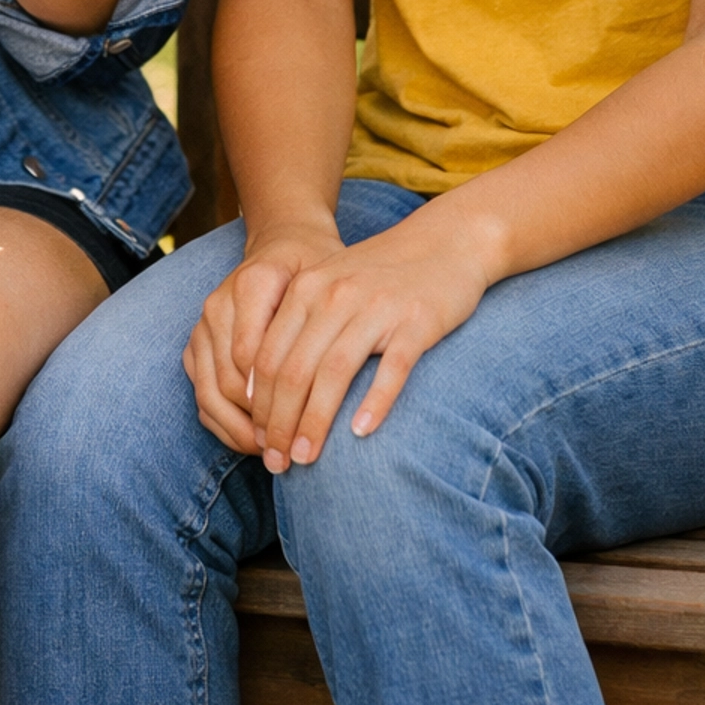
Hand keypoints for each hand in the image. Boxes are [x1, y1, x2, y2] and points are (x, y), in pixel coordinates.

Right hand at [183, 220, 343, 453]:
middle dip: (257, 424)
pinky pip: (201, 393)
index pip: (254, 358)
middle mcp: (218, 304)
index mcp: (252, 284)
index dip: (275, 402)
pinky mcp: (197, 343)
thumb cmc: (315, 267)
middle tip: (289, 454)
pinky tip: (252, 441)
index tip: (303, 432)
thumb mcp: (330, 283)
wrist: (284, 243)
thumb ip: (319, 323)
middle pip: (228, 382)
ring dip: (238, 430)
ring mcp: (203, 325)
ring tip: (271, 454)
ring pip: (209, 393)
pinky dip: (223, 423)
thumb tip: (313, 381)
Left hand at [242, 201, 502, 470]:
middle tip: (277, 463)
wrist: (445, 241)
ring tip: (306, 459)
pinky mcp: (417, 321)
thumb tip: (259, 390)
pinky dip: (374, 402)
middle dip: (280, 422)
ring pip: (334, 373)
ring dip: (315, 422)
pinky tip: (361, 433)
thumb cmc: (381, 273)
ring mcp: (377, 307)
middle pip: (294, 369)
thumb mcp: (330, 285)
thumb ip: (296, 326)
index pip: (268, 355)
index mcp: (308, 288)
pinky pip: (391, 369)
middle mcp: (335, 295)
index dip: (259, 404)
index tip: (259, 440)